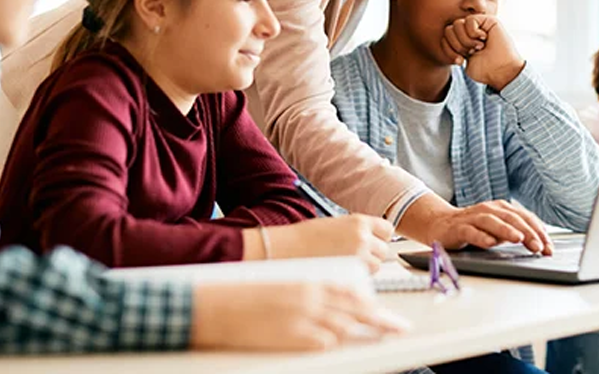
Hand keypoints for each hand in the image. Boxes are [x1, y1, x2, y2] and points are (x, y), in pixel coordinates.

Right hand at [191, 282, 408, 350]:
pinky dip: (333, 342)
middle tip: (400, 326)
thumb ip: (311, 289)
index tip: (388, 309)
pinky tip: (337, 342)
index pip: (350, 290)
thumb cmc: (250, 289)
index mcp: (309, 281)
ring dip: (363, 330)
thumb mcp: (285, 282)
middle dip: (382, 319)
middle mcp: (311, 298)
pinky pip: (324, 342)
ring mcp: (304, 318)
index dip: (372, 301)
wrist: (222, 302)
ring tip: (383, 335)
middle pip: (356, 309)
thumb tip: (332, 301)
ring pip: (345, 326)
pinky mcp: (295, 338)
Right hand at [243, 215, 393, 271]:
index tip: (374, 240)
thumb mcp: (336, 224)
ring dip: (367, 266)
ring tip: (346, 263)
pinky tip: (344, 271)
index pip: (387, 230)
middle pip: (384, 250)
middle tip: (356, 254)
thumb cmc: (307, 237)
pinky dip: (359, 277)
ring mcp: (359, 256)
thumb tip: (370, 240)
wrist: (290, 249)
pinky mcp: (352, 273)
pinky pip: (367, 278)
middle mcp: (362, 237)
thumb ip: (356, 231)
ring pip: (377, 266)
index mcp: (358, 221)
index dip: (380, 237)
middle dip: (373, 254)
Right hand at [423, 199, 552, 254]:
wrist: (439, 224)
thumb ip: (516, 233)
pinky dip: (480, 236)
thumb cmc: (473, 228)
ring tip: (519, 239)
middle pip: (510, 217)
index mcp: (500, 209)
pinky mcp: (457, 228)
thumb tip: (541, 245)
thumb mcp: (498, 230)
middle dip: (527, 232)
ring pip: (490, 220)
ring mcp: (471, 218)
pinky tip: (490, 243)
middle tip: (540, 247)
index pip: (524, 217)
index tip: (550, 248)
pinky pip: (469, 231)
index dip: (538, 232)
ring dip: (506, 229)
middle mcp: (487, 209)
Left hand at [441, 14, 524, 90]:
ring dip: (465, 40)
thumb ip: (452, 47)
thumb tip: (444, 36)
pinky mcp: (488, 20)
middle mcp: (469, 31)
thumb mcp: (461, 59)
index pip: (444, 38)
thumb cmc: (485, 69)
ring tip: (478, 47)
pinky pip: (469, 20)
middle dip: (457, 45)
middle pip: (448, 30)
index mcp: (462, 41)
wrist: (501, 71)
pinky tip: (484, 38)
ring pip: (457, 24)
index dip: (449, 50)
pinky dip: (474, 32)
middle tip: (471, 53)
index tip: (460, 61)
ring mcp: (478, 25)